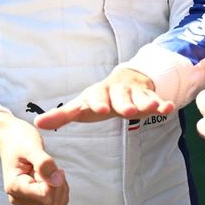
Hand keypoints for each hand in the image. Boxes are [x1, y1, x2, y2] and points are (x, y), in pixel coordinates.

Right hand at [0, 111, 68, 204]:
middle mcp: (18, 197)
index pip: (46, 197)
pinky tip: (51, 175)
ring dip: (60, 189)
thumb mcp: (32, 146)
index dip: (55, 182)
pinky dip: (58, 190)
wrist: (9, 137)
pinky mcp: (32, 199)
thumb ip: (44, 163)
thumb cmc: (18, 139)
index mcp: (15, 186)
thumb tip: (57, 181)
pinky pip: (53, 204)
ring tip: (50, 170)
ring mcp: (25, 200)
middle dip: (59, 186)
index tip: (50, 165)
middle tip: (52, 167)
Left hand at [33, 67, 173, 129]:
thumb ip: (61, 115)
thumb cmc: (99, 99)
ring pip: (138, 97)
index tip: (98, 110)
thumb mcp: (81, 106)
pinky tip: (168, 108)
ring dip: (143, 102)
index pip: (94, 97)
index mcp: (96, 94)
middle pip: (119, 97)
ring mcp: (132, 92)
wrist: (126, 80)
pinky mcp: (147, 95)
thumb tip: (36, 123)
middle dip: (122, 103)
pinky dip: (161, 103)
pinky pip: (155, 99)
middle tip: (126, 112)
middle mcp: (115, 91)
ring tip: (148, 109)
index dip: (96, 103)